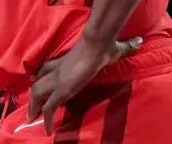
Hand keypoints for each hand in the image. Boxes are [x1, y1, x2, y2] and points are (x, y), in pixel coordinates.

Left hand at [27, 35, 142, 134]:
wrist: (97, 45)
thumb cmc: (104, 46)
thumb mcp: (115, 48)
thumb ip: (126, 46)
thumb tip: (139, 41)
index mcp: (65, 61)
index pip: (46, 68)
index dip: (40, 76)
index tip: (36, 81)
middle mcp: (57, 71)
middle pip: (37, 82)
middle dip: (33, 96)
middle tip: (32, 108)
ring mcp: (57, 80)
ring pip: (37, 94)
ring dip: (34, 107)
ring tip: (33, 120)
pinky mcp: (62, 90)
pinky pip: (49, 107)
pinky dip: (47, 119)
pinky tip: (48, 130)